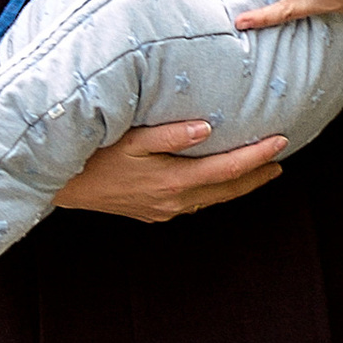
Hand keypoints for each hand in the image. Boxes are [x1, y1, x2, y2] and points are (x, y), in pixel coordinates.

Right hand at [54, 119, 289, 221]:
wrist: (61, 185)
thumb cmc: (94, 156)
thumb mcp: (130, 139)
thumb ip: (170, 134)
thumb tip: (207, 129)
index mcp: (172, 181)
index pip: (227, 170)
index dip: (256, 157)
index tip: (280, 143)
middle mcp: (172, 201)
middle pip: (226, 190)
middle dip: (256, 175)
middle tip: (279, 162)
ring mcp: (162, 211)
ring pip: (211, 200)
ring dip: (237, 186)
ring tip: (257, 171)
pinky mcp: (152, 213)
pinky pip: (192, 204)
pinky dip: (212, 192)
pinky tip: (214, 184)